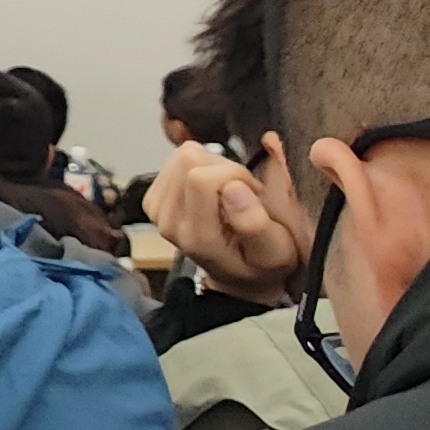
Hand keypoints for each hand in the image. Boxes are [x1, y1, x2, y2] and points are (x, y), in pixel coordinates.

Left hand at [143, 142, 300, 304]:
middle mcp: (169, 224)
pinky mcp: (154, 199)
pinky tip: (215, 191)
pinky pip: (176, 160)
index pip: (200, 177)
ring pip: (182, 155)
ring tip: (231, 193)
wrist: (237, 274)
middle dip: (225, 168)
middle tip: (244, 193)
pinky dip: (202, 168)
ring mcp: (157, 211)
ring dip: (214, 167)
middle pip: (189, 160)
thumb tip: (234, 187)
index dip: (235, 174)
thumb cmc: (261, 263)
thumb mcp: (276, 253)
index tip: (254, 193)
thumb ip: (256, 224)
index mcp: (197, 238)